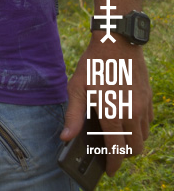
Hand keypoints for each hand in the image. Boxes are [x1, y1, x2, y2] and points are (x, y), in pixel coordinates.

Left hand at [62, 37, 151, 175]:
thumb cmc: (93, 66)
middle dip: (122, 155)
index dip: (112, 164)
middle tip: (110, 152)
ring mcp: (143, 107)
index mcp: (112, 114)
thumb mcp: (77, 89)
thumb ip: (73, 116)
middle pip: (134, 149)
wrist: (117, 44)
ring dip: (132, 142)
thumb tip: (66, 138)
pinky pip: (148, 123)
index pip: (116, 150)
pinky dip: (139, 128)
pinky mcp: (149, 100)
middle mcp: (132, 114)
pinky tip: (125, 121)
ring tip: (116, 136)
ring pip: (143, 137)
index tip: (108, 171)